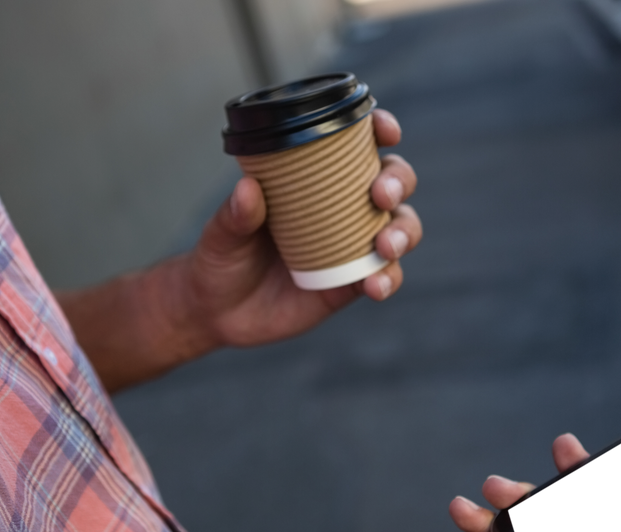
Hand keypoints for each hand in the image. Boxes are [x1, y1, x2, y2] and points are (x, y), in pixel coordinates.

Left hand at [55, 109, 419, 391]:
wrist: (216, 312)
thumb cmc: (220, 257)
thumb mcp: (221, 233)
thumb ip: (235, 214)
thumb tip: (248, 188)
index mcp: (315, 179)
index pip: (358, 146)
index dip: (381, 130)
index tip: (385, 132)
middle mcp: (343, 207)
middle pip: (393, 182)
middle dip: (399, 181)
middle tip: (381, 196)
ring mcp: (352, 246)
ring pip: (400, 228)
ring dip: (404, 232)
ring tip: (386, 247)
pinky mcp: (352, 284)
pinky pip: (384, 276)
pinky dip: (387, 278)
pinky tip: (374, 285)